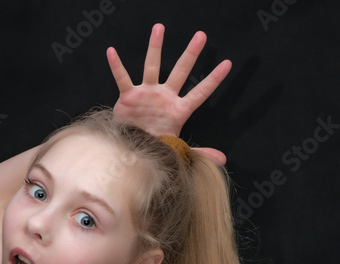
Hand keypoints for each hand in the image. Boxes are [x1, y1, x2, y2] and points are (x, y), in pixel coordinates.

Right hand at [106, 23, 231, 164]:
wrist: (133, 153)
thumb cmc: (156, 150)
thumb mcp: (179, 151)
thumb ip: (201, 153)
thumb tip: (223, 159)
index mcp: (178, 110)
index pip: (200, 92)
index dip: (214, 79)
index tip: (227, 64)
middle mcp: (165, 97)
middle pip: (180, 71)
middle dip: (191, 54)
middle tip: (202, 35)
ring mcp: (147, 94)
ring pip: (152, 66)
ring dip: (156, 47)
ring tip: (159, 27)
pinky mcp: (129, 97)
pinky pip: (123, 78)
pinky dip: (117, 66)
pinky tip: (112, 51)